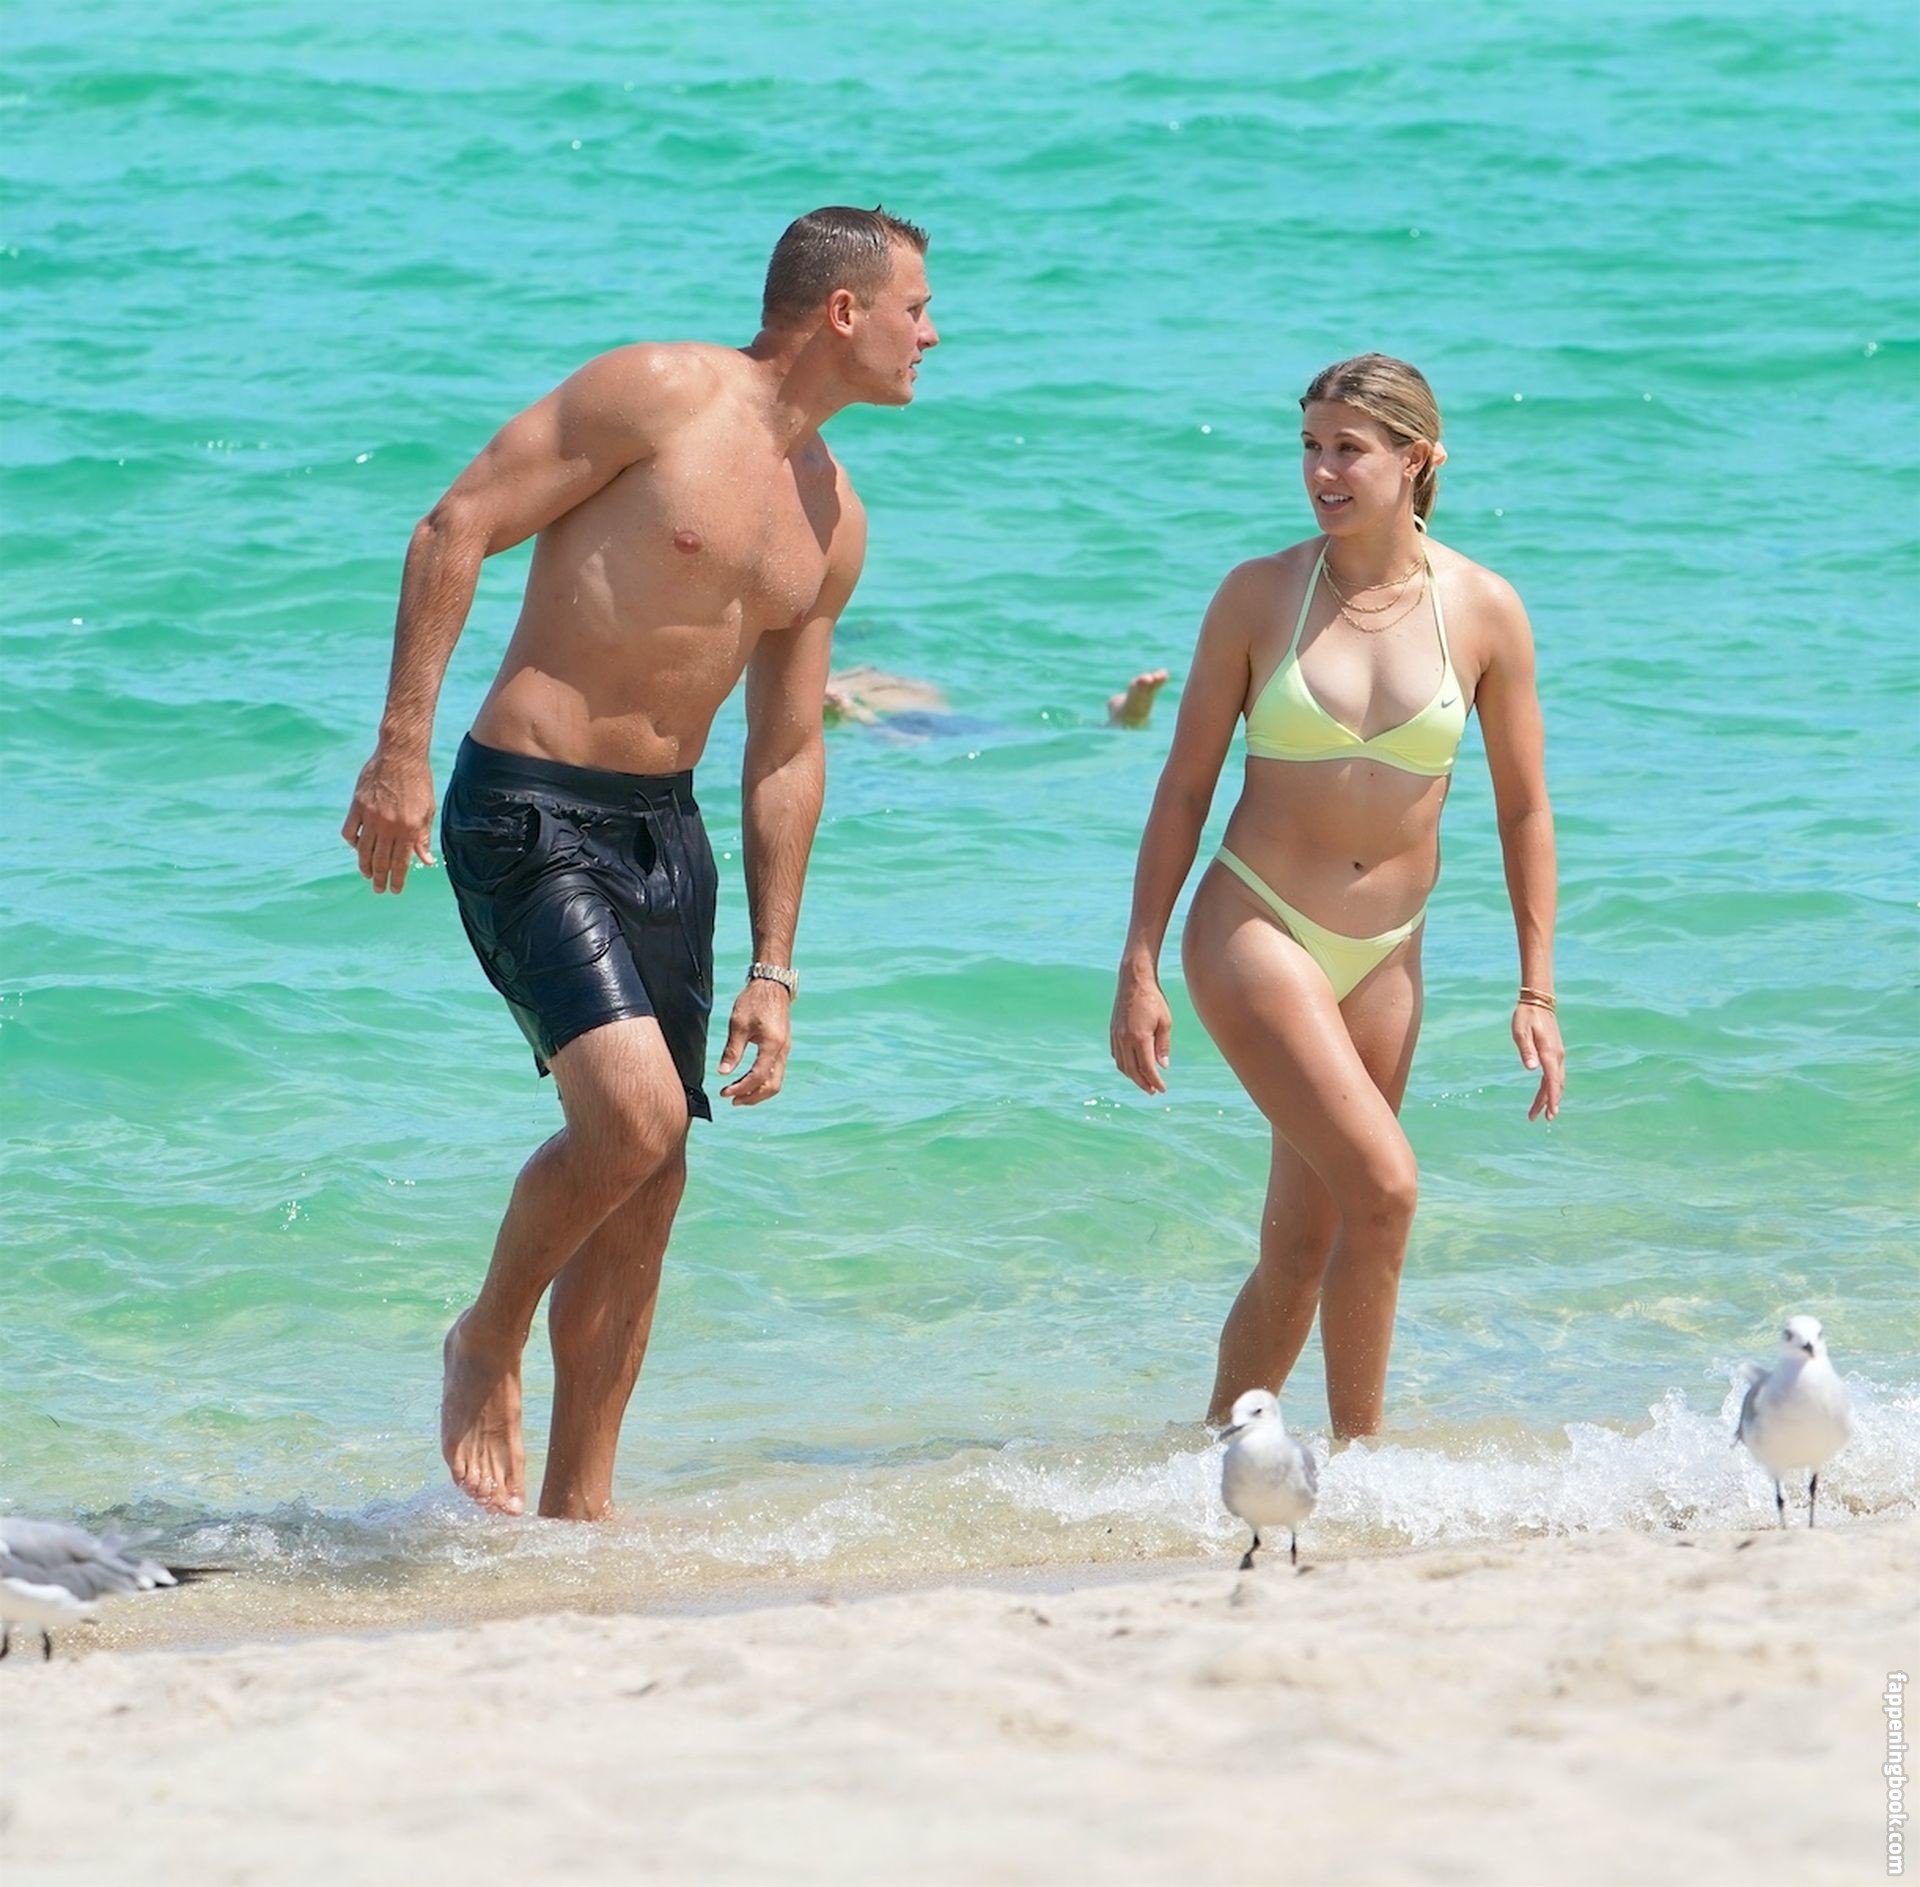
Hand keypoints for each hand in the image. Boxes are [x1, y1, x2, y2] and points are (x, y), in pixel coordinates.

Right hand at [342, 745, 434, 893]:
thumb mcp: (427, 810)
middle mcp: (389, 826)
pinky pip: (349, 831)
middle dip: (380, 879)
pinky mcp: (357, 805)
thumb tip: (426, 861)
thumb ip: (423, 837)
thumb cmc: (419, 781)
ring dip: (365, 866)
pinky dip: (352, 842)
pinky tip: (357, 847)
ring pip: (363, 850)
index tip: (395, 890)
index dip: (398, 879)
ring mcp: (371, 816)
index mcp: (409, 828)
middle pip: (381, 860)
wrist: (401, 754)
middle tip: (379, 890)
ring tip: (367, 875)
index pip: (401, 862)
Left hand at [718, 979, 792, 1104]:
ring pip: (776, 1080)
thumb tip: (723, 1072)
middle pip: (772, 1085)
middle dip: (752, 1097)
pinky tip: (748, 1080)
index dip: (741, 1088)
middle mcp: (782, 1050)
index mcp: (772, 1045)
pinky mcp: (782, 1047)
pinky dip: (763, 1081)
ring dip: (758, 1091)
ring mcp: (785, 1049)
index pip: (757, 1076)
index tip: (724, 1092)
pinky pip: (776, 1071)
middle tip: (732, 1100)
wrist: (772, 984)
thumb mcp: (739, 1024)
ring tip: (738, 1094)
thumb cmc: (755, 1000)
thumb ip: (733, 1051)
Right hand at [1111, 968, 1172, 1094]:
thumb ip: (1163, 1045)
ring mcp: (1116, 1035)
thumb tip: (1162, 1066)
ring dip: (1133, 1076)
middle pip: (1132, 1070)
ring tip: (1144, 1082)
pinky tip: (1132, 1066)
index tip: (1162, 1089)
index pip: (1147, 1067)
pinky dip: (1124, 1065)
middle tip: (1153, 1091)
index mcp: (1140, 1037)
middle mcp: (1125, 1039)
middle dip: (1143, 1083)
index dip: (1155, 1081)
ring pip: (1122, 1064)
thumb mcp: (1165, 1022)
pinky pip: (1116, 1055)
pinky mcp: (1113, 1031)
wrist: (1133, 980)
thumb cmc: (1153, 999)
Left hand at [1513, 1004, 1564, 1121]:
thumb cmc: (1526, 1016)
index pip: (1553, 1081)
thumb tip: (1531, 1069)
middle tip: (1543, 1119)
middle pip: (1555, 1085)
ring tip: (1540, 1112)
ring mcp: (1557, 1054)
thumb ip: (1526, 1050)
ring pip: (1556, 1081)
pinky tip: (1544, 1094)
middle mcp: (1557, 1056)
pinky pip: (1554, 1074)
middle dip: (1550, 1103)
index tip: (1551, 1113)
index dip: (1552, 1098)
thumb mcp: (1521, 1032)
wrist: (1539, 1001)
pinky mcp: (1554, 1052)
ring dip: (1550, 1097)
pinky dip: (1550, 1086)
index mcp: (1549, 1053)